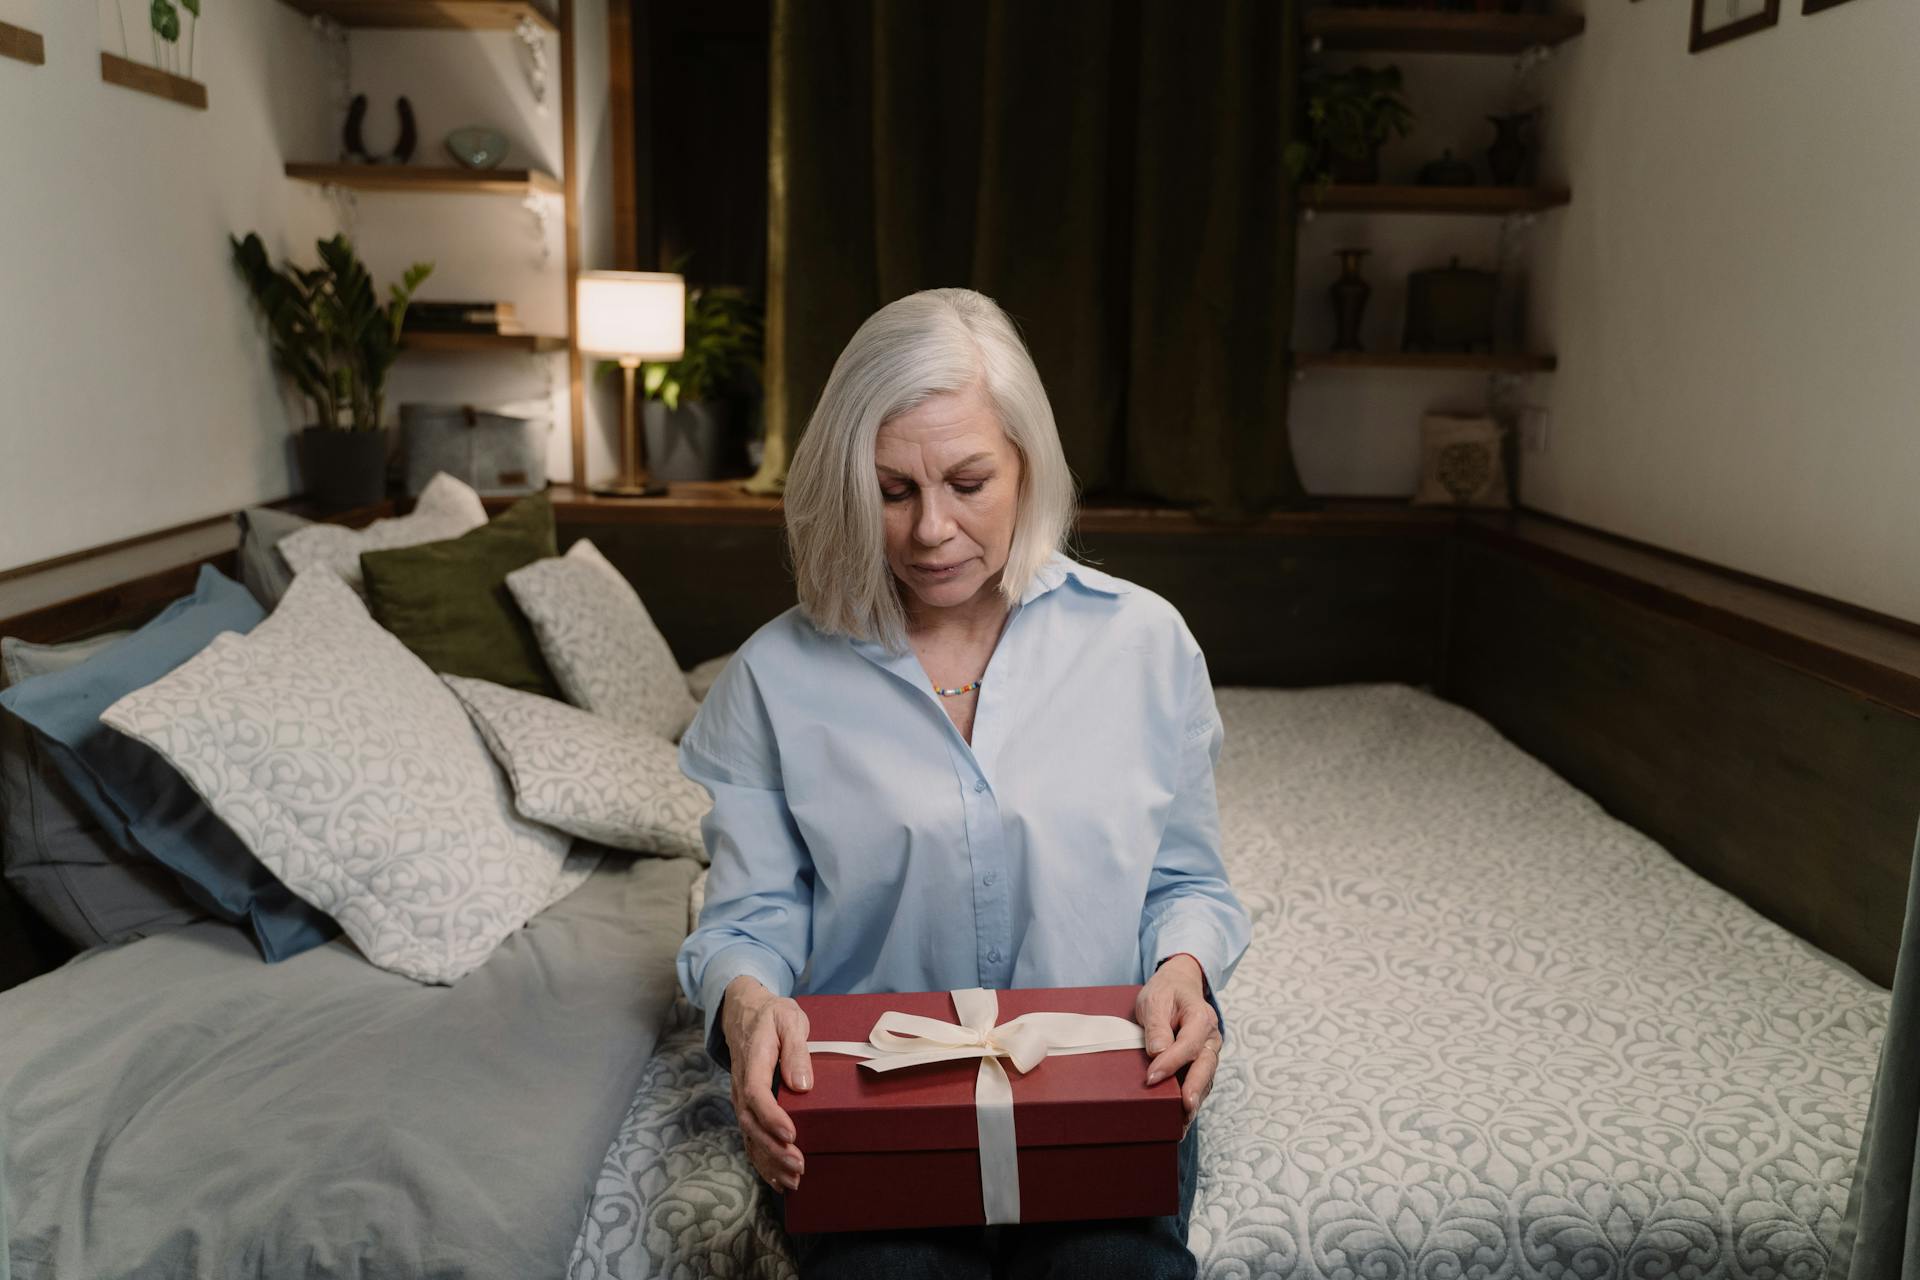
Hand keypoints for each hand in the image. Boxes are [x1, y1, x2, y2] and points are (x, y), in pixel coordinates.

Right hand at [720, 975, 813, 1191]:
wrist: (743, 1011)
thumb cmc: (771, 1015)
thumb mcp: (788, 1019)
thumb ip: (795, 1049)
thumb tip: (802, 1084)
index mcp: (753, 1061)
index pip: (756, 1093)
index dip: (772, 1117)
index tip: (792, 1134)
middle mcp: (741, 1084)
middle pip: (751, 1123)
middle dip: (774, 1149)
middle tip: (799, 1165)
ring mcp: (741, 1098)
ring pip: (749, 1136)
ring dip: (770, 1161)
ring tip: (793, 1180)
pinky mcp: (747, 1107)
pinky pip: (751, 1138)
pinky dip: (763, 1161)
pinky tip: (779, 1180)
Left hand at [1135, 954, 1221, 1134]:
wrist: (1178, 987)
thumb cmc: (1166, 993)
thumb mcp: (1155, 1000)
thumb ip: (1157, 1025)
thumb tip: (1158, 1052)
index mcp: (1201, 1017)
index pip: (1188, 1045)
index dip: (1171, 1063)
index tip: (1151, 1078)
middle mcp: (1211, 1038)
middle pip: (1205, 1067)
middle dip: (1195, 1089)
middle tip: (1184, 1109)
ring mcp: (1208, 1053)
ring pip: (1204, 1079)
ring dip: (1193, 1100)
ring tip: (1180, 1123)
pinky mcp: (1201, 1064)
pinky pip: (1198, 1083)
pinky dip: (1191, 1100)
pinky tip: (1180, 1119)